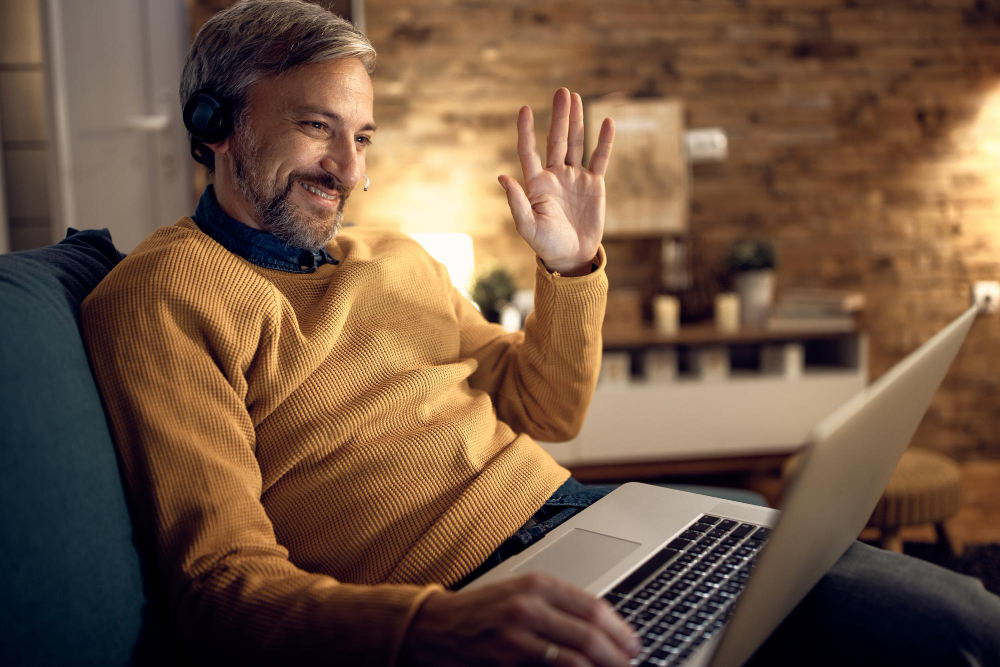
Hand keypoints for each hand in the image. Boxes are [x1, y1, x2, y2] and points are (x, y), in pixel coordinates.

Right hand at [401, 573, 639, 665]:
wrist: (433, 627)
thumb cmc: (479, 611)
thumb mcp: (519, 594)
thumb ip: (557, 605)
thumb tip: (601, 627)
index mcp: (536, 585)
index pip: (593, 607)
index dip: (620, 630)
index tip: (633, 644)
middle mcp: (528, 608)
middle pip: (589, 636)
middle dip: (617, 656)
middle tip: (631, 664)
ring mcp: (516, 639)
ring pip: (574, 660)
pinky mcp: (505, 664)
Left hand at [499, 89, 614, 276]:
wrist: (572, 256)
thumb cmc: (546, 245)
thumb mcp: (528, 227)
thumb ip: (516, 202)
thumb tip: (502, 177)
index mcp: (536, 184)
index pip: (529, 151)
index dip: (527, 131)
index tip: (525, 109)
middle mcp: (555, 175)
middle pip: (557, 140)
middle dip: (559, 116)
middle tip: (562, 91)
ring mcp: (575, 178)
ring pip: (577, 143)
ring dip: (577, 121)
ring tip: (575, 97)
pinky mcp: (594, 184)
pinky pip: (600, 158)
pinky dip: (604, 141)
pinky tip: (606, 122)